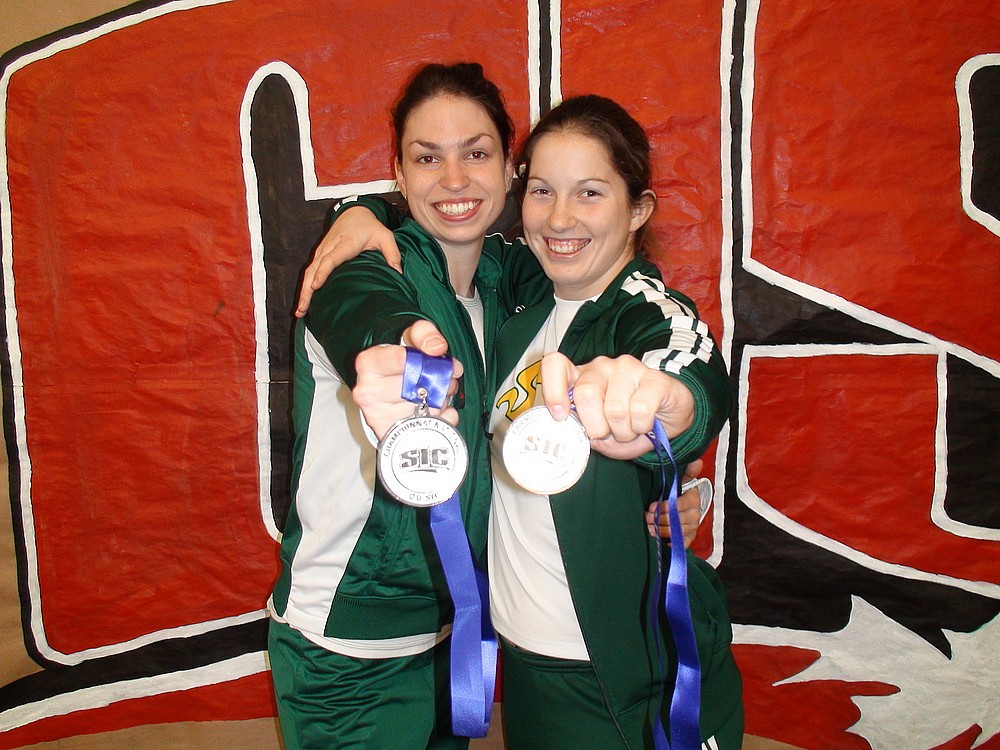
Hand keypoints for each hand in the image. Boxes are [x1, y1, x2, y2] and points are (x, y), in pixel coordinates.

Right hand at [296, 205, 401, 316]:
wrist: (355, 212)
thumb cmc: (370, 226)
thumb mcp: (385, 236)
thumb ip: (392, 254)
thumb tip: (398, 274)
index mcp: (345, 244)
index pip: (331, 259)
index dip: (322, 272)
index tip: (316, 286)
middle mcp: (329, 247)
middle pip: (314, 269)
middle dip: (306, 289)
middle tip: (302, 308)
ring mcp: (322, 251)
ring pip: (309, 271)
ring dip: (303, 291)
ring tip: (300, 311)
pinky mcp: (319, 254)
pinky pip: (310, 270)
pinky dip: (305, 285)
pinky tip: (304, 301)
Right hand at [352, 320, 461, 438]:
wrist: (384, 396)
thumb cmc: (398, 367)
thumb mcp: (408, 340)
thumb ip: (424, 334)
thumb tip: (437, 348)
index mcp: (368, 364)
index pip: (404, 359)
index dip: (429, 359)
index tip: (436, 358)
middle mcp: (368, 392)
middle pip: (419, 385)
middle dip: (440, 379)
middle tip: (443, 376)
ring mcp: (378, 417)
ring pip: (428, 407)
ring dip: (443, 398)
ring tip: (436, 392)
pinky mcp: (393, 436)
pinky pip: (434, 426)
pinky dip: (445, 418)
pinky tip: (435, 410)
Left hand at [539, 352, 695, 458]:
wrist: (669, 420)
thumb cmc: (628, 425)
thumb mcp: (600, 433)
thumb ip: (582, 431)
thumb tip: (569, 434)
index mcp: (581, 377)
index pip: (555, 364)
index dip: (552, 389)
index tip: (559, 415)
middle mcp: (601, 367)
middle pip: (585, 394)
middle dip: (596, 427)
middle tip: (608, 433)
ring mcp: (628, 368)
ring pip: (614, 409)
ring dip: (623, 431)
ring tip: (630, 429)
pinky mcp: (654, 378)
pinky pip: (640, 410)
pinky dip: (642, 427)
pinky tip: (646, 423)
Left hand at [645, 458, 706, 546]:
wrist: (689, 507)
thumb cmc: (681, 492)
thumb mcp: (683, 480)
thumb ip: (688, 471)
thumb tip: (697, 460)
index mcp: (693, 499)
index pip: (679, 505)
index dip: (664, 506)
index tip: (651, 506)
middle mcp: (695, 514)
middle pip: (676, 519)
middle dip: (659, 519)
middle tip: (646, 517)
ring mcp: (693, 527)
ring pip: (676, 532)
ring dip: (661, 531)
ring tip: (648, 528)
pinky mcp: (689, 538)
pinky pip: (683, 544)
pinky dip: (673, 543)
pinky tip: (663, 542)